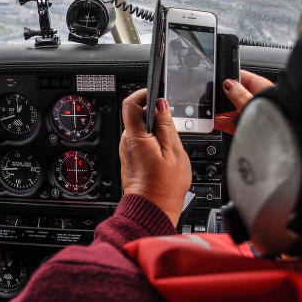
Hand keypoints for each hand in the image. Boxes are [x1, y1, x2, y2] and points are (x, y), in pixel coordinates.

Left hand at [119, 89, 191, 227]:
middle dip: (154, 114)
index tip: (155, 93)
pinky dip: (152, 140)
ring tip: (170, 142)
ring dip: (154, 129)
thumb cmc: (164, 187)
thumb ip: (167, 125)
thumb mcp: (174, 152)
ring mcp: (127, 151)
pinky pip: (139, 141)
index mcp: (135, 137)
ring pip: (139, 129)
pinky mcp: (130, 158)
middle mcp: (126, 142)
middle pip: (136, 116)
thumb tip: (162, 104)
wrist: (153, 209)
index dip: (142, 93)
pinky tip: (164, 152)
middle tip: (171, 122)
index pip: (130, 104)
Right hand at [215, 70, 274, 133]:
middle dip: (226, 99)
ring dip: (224, 112)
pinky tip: (219, 123)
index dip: (231, 79)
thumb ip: (238, 94)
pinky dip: (227, 123)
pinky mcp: (253, 129)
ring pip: (236, 110)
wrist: (284, 145)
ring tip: (214, 114)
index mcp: (263, 89)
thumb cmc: (275, 120)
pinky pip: (237, 123)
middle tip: (214, 101)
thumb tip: (228, 84)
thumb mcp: (250, 104)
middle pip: (239, 95)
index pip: (245, 78)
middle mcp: (261, 101)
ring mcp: (257, 116)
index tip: (218, 82)